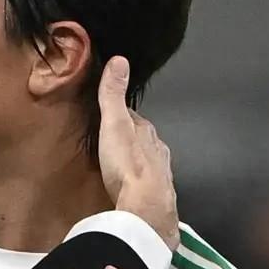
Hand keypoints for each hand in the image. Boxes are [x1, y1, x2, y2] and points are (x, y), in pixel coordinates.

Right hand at [97, 57, 178, 249]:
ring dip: (135, 161)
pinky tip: (130, 186)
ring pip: (147, 161)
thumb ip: (113, 96)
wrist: (145, 209)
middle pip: (143, 140)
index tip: (108, 114)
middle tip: (111, 139)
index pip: (135, 118)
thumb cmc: (126, 163)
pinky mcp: (157, 196)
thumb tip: (120, 59)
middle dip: (130, 138)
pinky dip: (138, 181)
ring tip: (119, 163)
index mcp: (148, 133)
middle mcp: (158, 151)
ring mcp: (160, 174)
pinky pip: (146, 183)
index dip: (121, 115)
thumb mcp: (114, 125)